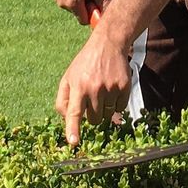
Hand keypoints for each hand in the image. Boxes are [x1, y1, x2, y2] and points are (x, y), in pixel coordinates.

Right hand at [49, 0, 105, 24]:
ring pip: (73, 6)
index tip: (96, 6)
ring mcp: (58, 0)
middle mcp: (63, 5)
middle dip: (86, 6)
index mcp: (73, 4)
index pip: (84, 21)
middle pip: (79, 13)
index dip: (92, 15)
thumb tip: (107, 10)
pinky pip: (67, 0)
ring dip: (79, 0)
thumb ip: (100, 0)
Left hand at [56, 30, 134, 145]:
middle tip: (91, 99)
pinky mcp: (125, 87)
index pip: (74, 112)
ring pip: (107, 116)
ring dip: (104, 110)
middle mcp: (95, 88)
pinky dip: (116, 104)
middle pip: (94, 119)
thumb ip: (63, 99)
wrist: (108, 45)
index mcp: (78, 86)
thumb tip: (66, 120)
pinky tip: (112, 90)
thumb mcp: (68, 77)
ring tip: (102, 91)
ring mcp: (111, 88)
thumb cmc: (85, 64)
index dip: (73, 128)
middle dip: (92, 114)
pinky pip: (120, 109)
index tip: (73, 142)